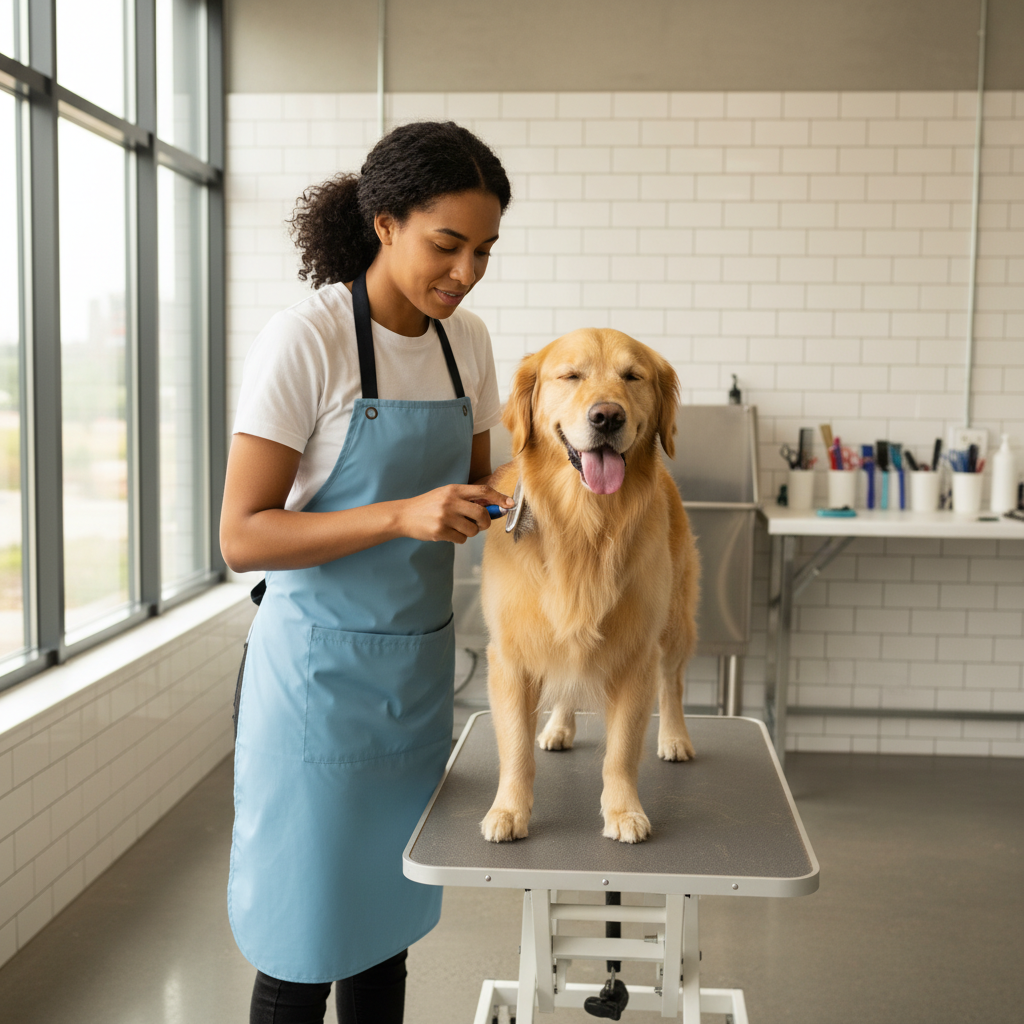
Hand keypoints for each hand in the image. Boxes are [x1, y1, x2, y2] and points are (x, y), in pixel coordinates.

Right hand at [397, 484, 513, 543]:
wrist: (404, 515)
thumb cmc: (428, 505)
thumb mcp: (446, 495)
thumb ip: (467, 499)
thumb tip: (493, 506)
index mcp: (454, 490)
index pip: (483, 491)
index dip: (499, 498)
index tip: (509, 504)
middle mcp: (450, 502)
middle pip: (482, 513)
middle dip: (486, 522)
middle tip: (481, 524)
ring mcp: (445, 517)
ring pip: (473, 530)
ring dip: (470, 532)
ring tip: (458, 527)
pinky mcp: (440, 531)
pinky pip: (461, 539)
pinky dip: (459, 538)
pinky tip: (448, 532)